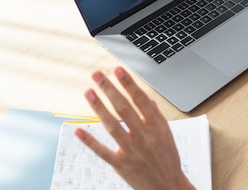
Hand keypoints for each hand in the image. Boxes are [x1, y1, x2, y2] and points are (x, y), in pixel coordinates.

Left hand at [75, 67, 194, 189]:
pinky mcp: (121, 164)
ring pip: (112, 125)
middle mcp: (144, 136)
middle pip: (124, 108)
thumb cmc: (168, 159)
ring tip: (89, 92)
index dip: (129, 83)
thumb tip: (145, 99)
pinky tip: (78, 130)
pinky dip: (90, 141)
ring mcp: (132, 150)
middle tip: (97, 75)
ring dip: (99, 108)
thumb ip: (155, 116)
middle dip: (110, 89)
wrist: (168, 187)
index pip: (141, 99)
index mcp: (157, 126)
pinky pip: (103, 151)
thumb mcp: (167, 134)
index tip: (118, 69)